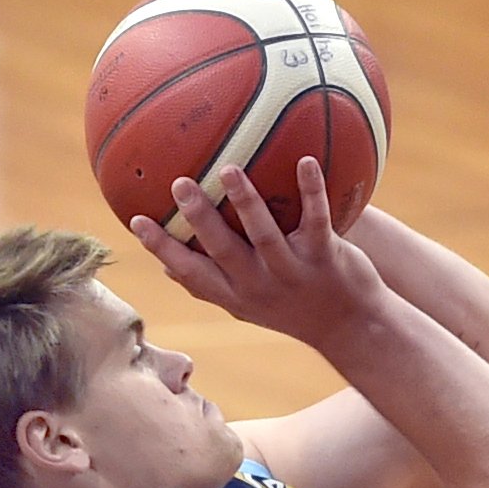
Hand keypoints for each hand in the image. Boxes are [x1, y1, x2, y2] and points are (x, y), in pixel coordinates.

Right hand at [130, 156, 384, 348]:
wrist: (352, 327)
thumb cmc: (296, 308)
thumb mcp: (249, 305)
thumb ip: (213, 285)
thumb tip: (167, 269)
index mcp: (237, 295)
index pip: (192, 273)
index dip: (163, 249)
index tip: (137, 220)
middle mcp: (260, 287)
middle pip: (223, 252)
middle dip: (199, 220)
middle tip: (180, 184)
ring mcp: (292, 273)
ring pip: (265, 237)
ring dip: (246, 203)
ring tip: (230, 169)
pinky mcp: (326, 259)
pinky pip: (317, 220)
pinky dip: (312, 191)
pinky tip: (306, 160)